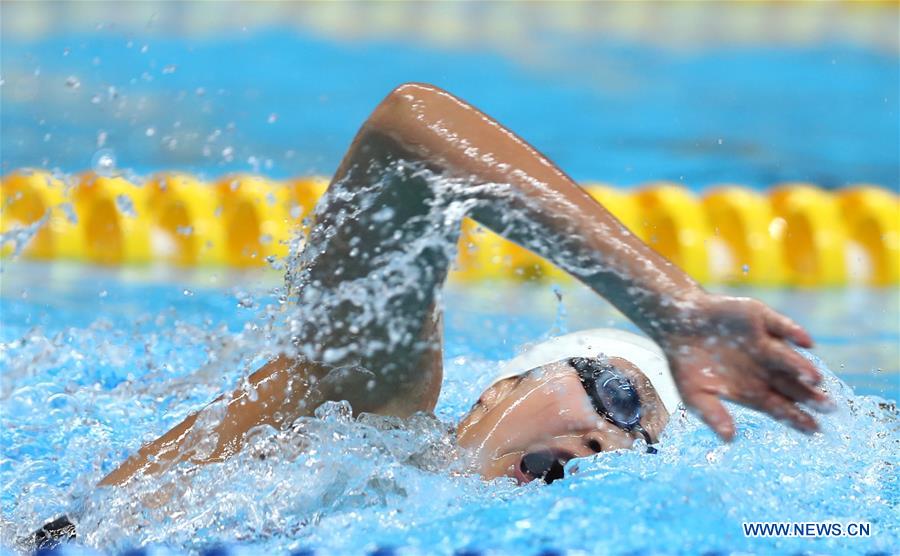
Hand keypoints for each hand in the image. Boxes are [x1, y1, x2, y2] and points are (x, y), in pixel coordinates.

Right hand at [653, 294, 832, 440]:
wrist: (676, 323)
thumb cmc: (685, 363)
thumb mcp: (693, 394)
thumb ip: (712, 414)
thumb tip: (729, 439)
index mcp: (752, 390)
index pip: (781, 407)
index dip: (797, 418)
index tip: (814, 430)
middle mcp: (765, 369)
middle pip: (793, 386)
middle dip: (811, 397)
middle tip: (829, 408)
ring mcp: (765, 344)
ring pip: (789, 359)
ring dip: (802, 367)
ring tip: (815, 379)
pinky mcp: (761, 319)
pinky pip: (782, 326)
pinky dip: (793, 333)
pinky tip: (806, 343)